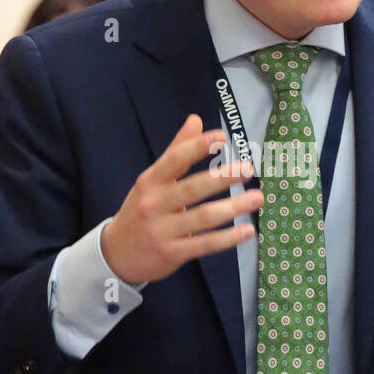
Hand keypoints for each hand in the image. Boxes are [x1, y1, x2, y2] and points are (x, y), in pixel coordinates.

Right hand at [101, 115, 261, 285]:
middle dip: (221, 177)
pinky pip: (204, 245)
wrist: (116, 254)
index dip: (197, 147)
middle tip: (248, 168)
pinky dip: (227, 238)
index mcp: (150, 182)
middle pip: (191, 188)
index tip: (222, 136)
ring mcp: (162, 231)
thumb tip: (196, 119)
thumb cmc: (141, 210)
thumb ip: (176, 152)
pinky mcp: (171, 253)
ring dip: (232, 207)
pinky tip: (247, 230)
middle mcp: (154, 204)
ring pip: (202, 218)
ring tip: (257, 198)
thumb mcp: (151, 181)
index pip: (174, 159)